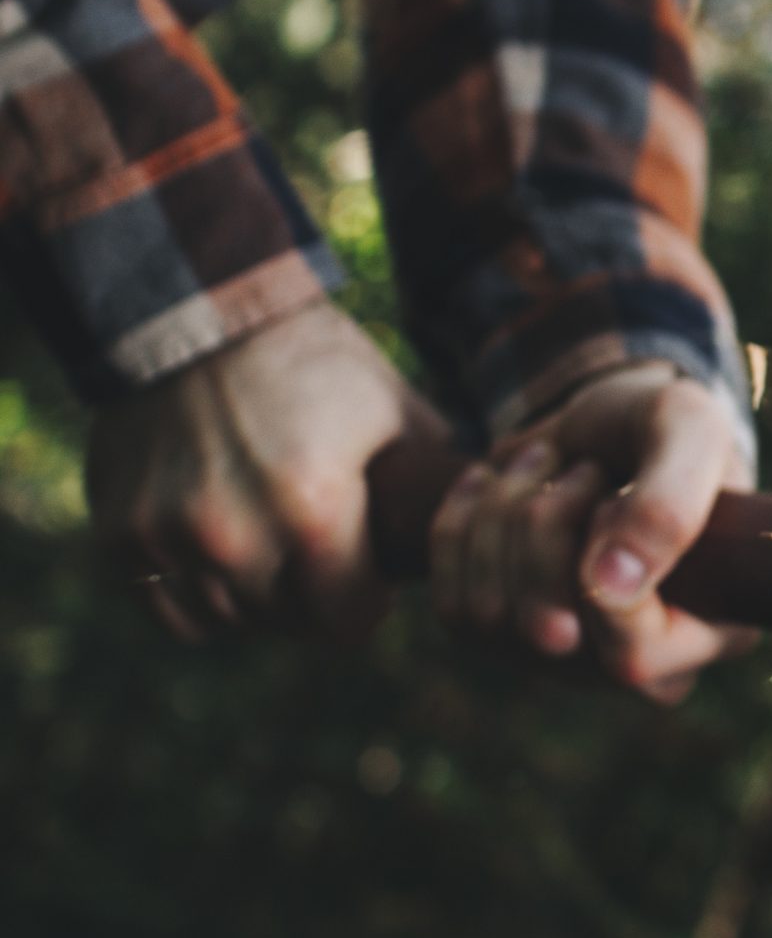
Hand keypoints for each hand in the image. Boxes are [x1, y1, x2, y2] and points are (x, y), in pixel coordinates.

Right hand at [86, 300, 443, 642]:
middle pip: (287, 624)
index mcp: (314, 515)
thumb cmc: (314, 363)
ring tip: (272, 558)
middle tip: (322, 566)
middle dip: (313, 603)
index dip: (367, 604)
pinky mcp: (120, 531)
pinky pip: (164, 604)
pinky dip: (194, 596)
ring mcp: (169, 538)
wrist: (201, 313)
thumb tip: (485, 524)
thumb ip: (438, 482)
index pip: (347, 621)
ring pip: (225, 621)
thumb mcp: (399, 414)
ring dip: (253, 601)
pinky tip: (220, 562)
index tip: (369, 582)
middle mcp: (234, 538)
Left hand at [428, 361, 755, 701]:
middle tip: (580, 469)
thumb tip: (607, 591)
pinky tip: (497, 483)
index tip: (609, 497)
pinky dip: (462, 524)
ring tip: (547, 466)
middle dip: (546, 522)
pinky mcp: (505, 639)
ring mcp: (567, 662)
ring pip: (489, 615)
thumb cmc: (667, 428)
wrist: (610, 420)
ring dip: (505, 513)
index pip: (632, 654)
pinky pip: (451, 603)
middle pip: (546, 632)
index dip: (599, 566)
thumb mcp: (688, 432)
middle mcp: (639, 668)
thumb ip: (668, 506)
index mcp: (711, 633)